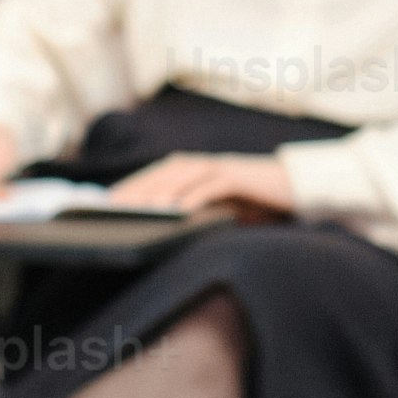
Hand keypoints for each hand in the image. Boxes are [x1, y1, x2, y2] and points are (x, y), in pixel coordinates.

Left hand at [107, 150, 296, 219]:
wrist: (291, 188)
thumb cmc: (250, 201)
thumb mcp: (217, 208)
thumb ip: (192, 214)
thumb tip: (161, 232)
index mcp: (190, 170)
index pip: (152, 177)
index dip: (130, 187)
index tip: (106, 203)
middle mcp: (200, 165)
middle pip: (161, 175)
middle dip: (138, 190)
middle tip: (116, 207)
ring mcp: (219, 168)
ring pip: (183, 176)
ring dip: (163, 191)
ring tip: (145, 209)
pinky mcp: (238, 177)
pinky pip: (212, 185)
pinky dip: (196, 196)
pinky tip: (181, 210)